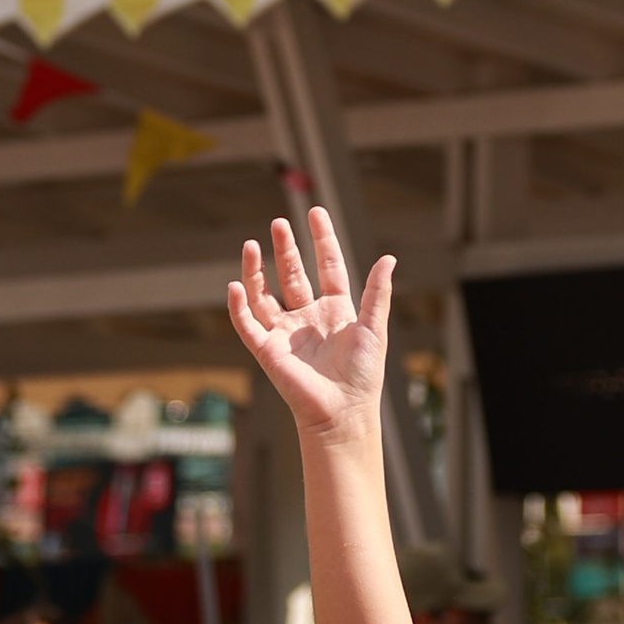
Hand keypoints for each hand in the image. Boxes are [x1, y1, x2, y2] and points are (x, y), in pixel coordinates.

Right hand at [230, 211, 393, 446]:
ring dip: (255, 270)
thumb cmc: (363, 374)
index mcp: (336, 309)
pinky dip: (238, 306)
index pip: (327, 266)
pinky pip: (247, 324)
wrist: (343, 411)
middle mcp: (308, 317)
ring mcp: (286, 333)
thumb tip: (389, 258)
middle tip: (279, 222)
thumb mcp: (373, 327)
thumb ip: (377, 292)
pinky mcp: (267, 350)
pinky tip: (234, 284)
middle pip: (293, 275)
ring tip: (250, 243)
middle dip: (285, 249)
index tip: (316, 211)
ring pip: (264, 295)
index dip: (322, 239)